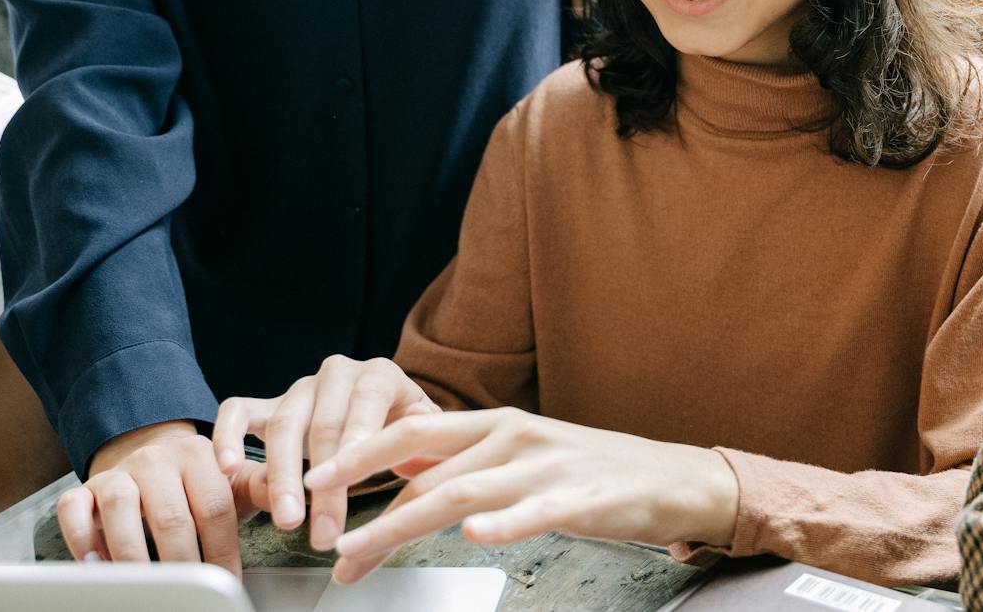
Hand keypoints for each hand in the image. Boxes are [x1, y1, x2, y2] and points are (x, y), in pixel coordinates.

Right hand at [57, 420, 255, 575]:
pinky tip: (96, 565)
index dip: (222, 552)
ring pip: (121, 508)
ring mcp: (119, 472)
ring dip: (131, 553)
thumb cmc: (194, 482)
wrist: (147, 454)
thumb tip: (295, 504)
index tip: (227, 584)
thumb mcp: (230, 481)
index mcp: (199, 455)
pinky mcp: (84, 488)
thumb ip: (260, 489)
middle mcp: (158, 459)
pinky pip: (74, 509)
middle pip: (170, 515)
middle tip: (187, 594)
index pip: (215, 508)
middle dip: (182, 563)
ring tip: (143, 585)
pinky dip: (82, 538)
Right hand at [212, 356, 438, 550]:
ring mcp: (299, 387)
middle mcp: (337, 374)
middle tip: (321, 529)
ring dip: (281, 477)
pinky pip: (238, 411)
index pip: (367, 403)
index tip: (349, 476)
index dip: (357, 439)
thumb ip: (422, 437)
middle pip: (323, 425)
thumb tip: (414, 448)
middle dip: (322, 483)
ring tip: (286, 519)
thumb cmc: (404, 427)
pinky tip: (226, 468)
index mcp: (380, 374)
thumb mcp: (424, 429)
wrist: (384, 408)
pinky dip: (227, 436)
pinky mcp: (267, 403)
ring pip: (282, 426)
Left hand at [303, 409, 740, 583]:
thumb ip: (463, 458)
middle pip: (427, 464)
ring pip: (464, 493)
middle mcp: (515, 436)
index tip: (312, 474)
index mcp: (495, 424)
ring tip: (364, 556)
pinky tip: (477, 536)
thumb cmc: (589, 472)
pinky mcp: (582, 499)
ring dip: (405, 526)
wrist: (670, 478)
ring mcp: (547, 466)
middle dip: (366, 495)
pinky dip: (504, 524)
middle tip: (325, 534)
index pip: (413, 430)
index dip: (360, 450)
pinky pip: (536, 512)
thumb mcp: (519, 454)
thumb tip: (400, 464)